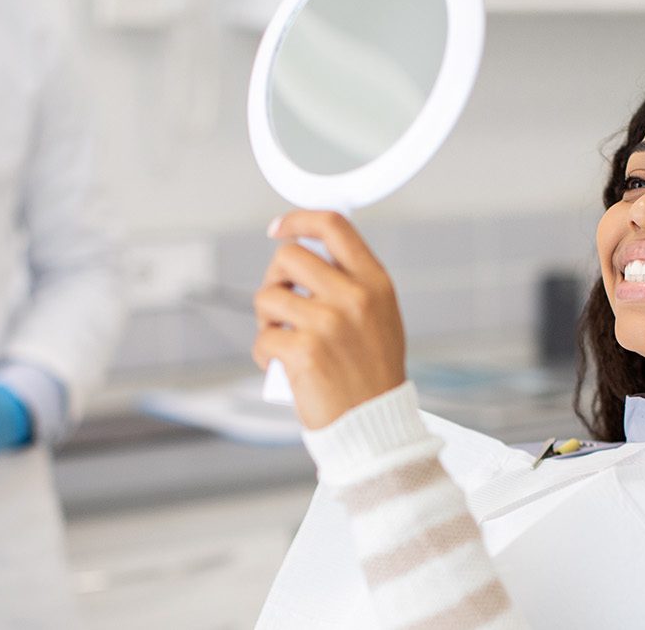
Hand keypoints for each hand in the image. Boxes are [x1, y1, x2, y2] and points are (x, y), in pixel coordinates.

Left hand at [252, 211, 406, 429]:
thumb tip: (308, 255)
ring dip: (267, 319)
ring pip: (268, 297)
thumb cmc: (373, 375)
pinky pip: (263, 337)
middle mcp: (354, 298)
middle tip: (280, 304)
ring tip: (285, 340)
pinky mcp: (304, 352)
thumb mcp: (381, 318)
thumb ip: (352, 283)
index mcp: (375, 284)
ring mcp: (328, 324)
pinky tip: (283, 366)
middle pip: (289, 256)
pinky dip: (265, 353)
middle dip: (275, 277)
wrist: (374, 426)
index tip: (280, 227)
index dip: (300, 219)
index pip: (334, 227)